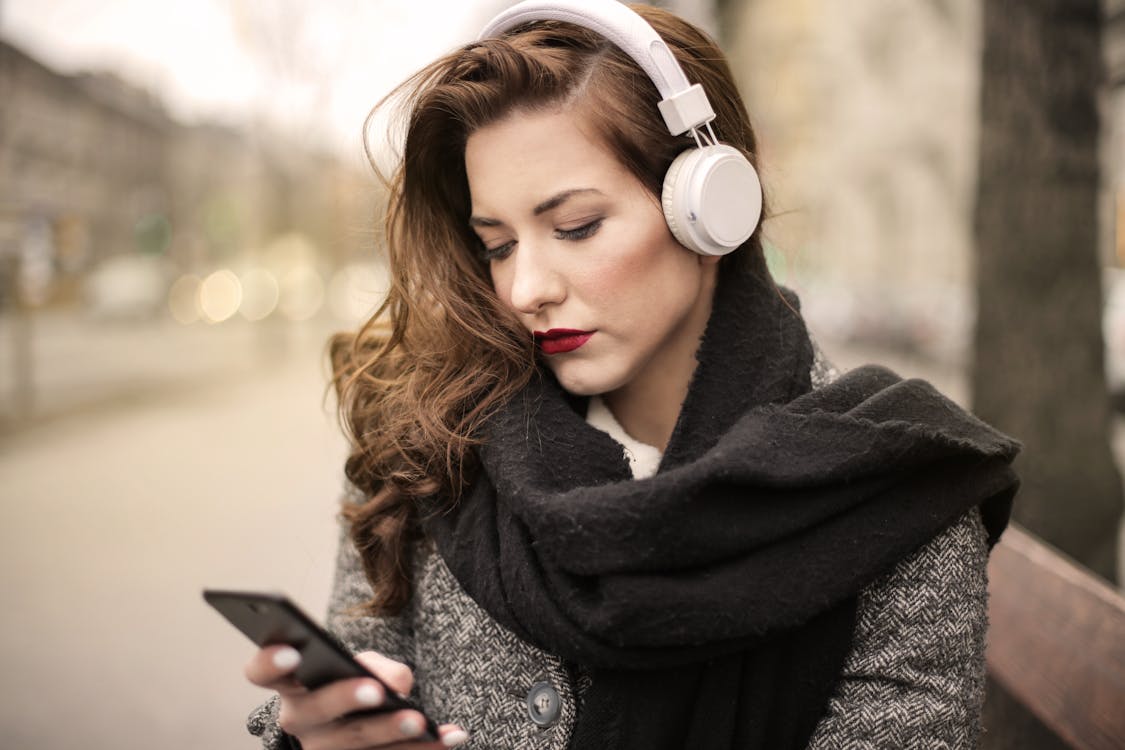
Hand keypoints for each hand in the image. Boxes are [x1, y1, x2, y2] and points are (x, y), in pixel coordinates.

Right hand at [245, 645, 468, 748]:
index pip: (263, 673)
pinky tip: (450, 736)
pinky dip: (423, 749)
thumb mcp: (358, 664)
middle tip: (376, 691)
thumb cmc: (350, 681)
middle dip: (347, 699)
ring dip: (391, 732)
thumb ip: (374, 664)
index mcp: (291, 685)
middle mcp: (300, 721)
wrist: (354, 722)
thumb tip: (399, 683)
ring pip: (355, 743)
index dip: (270, 662)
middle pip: (317, 711)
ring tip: (422, 721)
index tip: (293, 652)